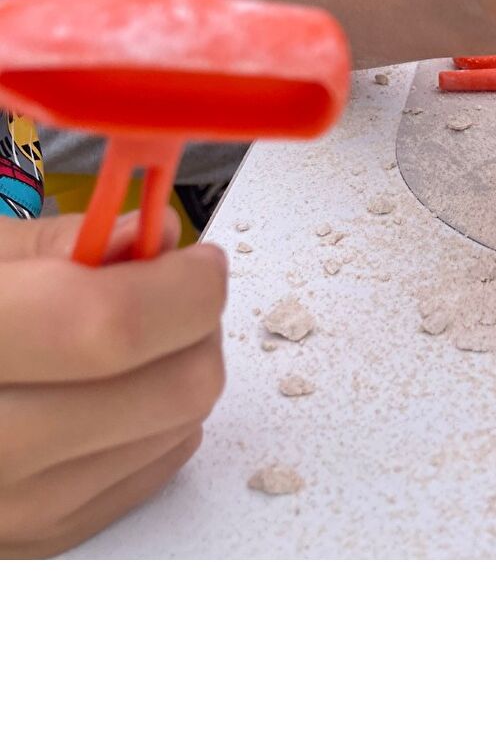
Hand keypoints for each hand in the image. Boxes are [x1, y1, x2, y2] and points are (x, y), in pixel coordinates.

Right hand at [0, 211, 226, 557]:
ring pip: (180, 428)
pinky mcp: (40, 535)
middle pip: (171, 389)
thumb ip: (64, 243)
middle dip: (197, 326)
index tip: (199, 261)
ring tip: (132, 338)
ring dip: (181, 370)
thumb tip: (154, 239)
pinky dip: (157, 419)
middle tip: (176, 292)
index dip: (181, 286)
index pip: (110, 327)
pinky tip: (113, 388)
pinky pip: (155, 470)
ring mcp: (13, 507)